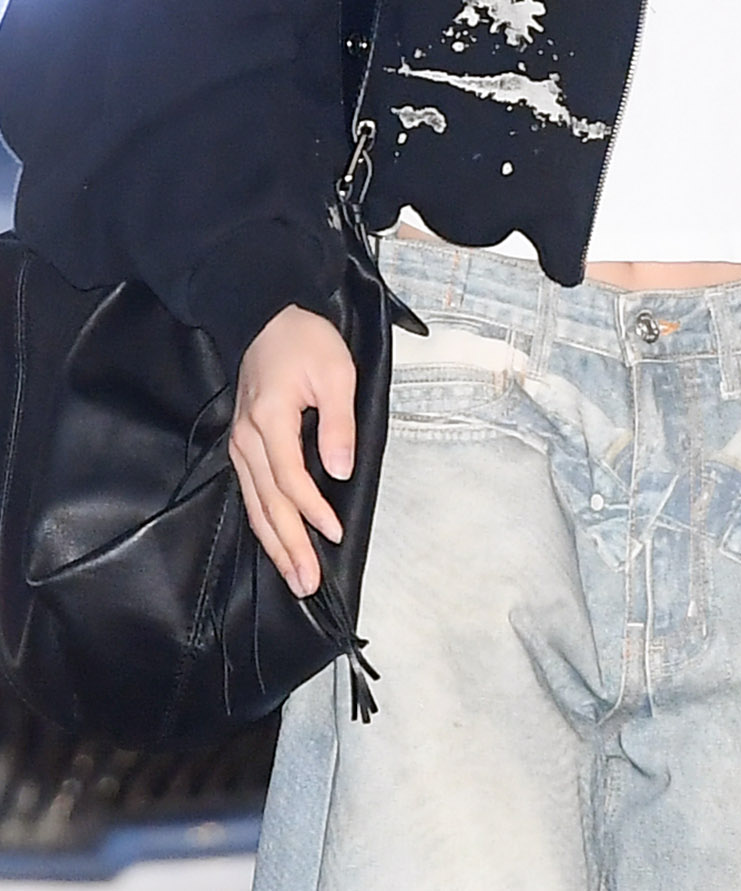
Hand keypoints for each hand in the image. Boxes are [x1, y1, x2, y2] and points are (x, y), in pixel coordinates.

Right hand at [229, 305, 355, 599]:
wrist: (266, 316)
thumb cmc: (305, 341)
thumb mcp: (336, 372)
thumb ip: (338, 423)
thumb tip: (340, 472)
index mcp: (270, 420)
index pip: (291, 478)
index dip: (312, 510)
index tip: (334, 532)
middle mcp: (248, 439)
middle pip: (268, 503)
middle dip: (289, 546)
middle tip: (307, 584)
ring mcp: (241, 444)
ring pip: (256, 505)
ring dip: (275, 544)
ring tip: (294, 578)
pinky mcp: (242, 445)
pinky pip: (251, 493)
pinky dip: (264, 523)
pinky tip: (276, 544)